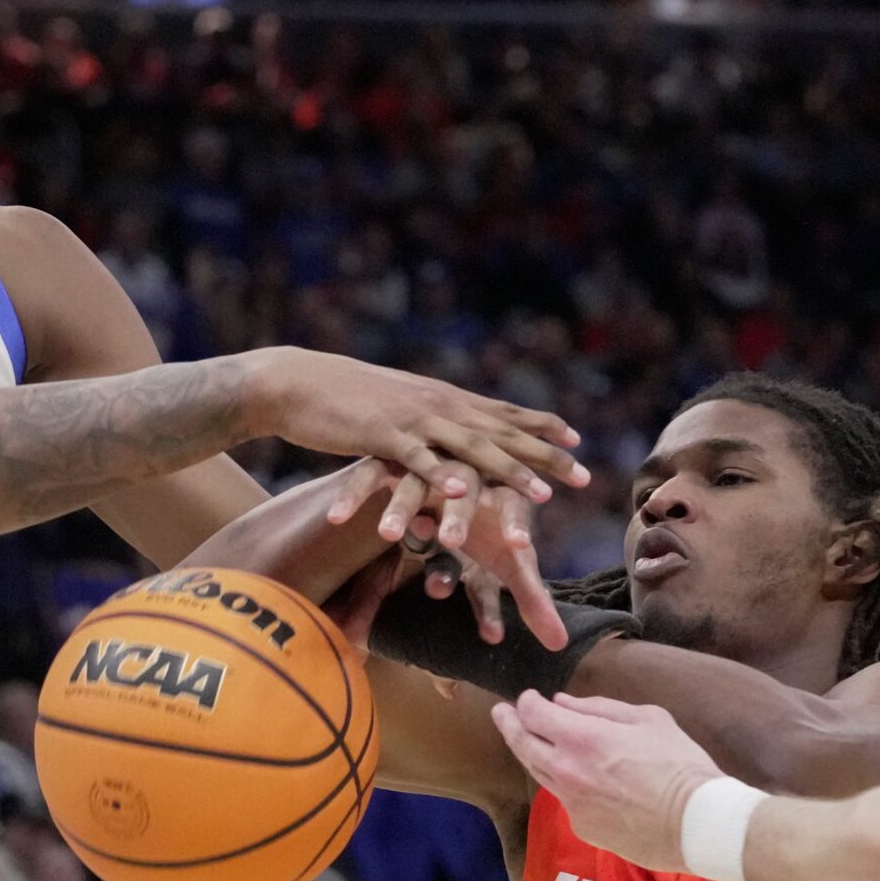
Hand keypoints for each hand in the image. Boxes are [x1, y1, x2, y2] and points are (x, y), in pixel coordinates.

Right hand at [244, 349, 586, 503]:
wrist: (296, 382)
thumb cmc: (345, 400)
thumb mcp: (399, 407)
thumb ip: (429, 420)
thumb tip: (449, 432)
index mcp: (444, 399)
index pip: (503, 412)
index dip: (541, 425)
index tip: (577, 440)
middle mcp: (438, 405)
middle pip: (502, 433)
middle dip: (545, 457)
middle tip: (583, 477)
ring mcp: (414, 420)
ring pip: (470, 448)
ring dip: (508, 473)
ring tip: (541, 498)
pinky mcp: (382, 437)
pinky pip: (418, 460)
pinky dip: (441, 476)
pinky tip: (463, 492)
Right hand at [325, 460, 563, 648]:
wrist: (446, 469)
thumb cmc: (484, 527)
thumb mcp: (506, 561)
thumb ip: (531, 600)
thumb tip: (560, 645)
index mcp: (500, 494)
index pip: (513, 506)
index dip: (517, 524)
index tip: (520, 547)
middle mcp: (466, 476)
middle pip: (464, 494)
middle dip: (459, 516)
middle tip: (452, 542)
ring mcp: (426, 468)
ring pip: (415, 486)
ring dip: (403, 508)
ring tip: (390, 536)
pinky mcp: (390, 462)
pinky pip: (369, 478)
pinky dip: (353, 496)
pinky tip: (336, 520)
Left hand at [490, 693, 725, 871]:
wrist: (696, 822)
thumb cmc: (680, 764)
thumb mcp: (648, 719)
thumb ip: (600, 708)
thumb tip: (563, 703)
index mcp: (582, 738)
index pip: (533, 713)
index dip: (527, 701)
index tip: (531, 697)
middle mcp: (566, 771)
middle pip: (522, 744)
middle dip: (509, 724)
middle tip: (501, 712)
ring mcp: (571, 803)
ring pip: (538, 773)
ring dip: (530, 753)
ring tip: (528, 740)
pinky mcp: (581, 827)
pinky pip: (565, 798)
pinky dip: (564, 781)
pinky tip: (578, 778)